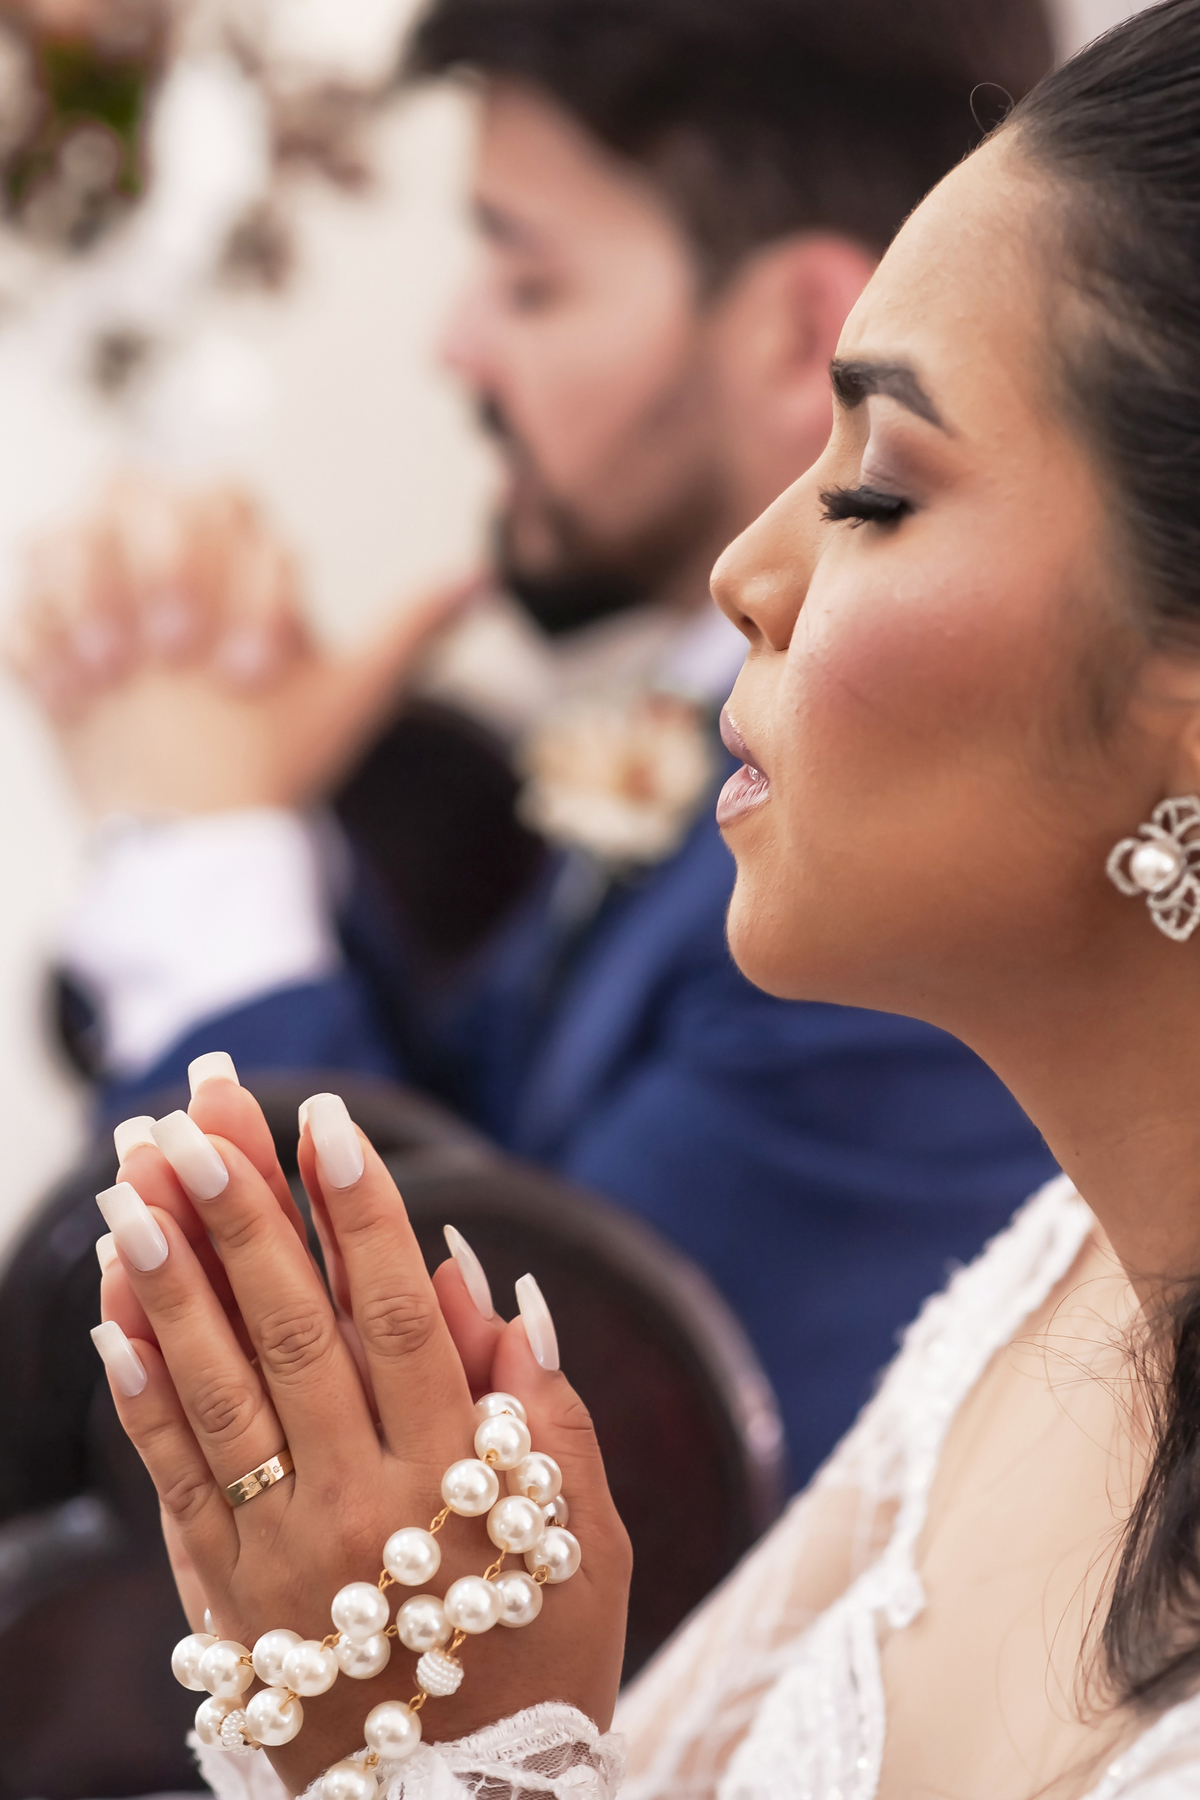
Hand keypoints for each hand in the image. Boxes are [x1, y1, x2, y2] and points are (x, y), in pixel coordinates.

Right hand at [6, 474, 484, 816]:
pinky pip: (18, 614)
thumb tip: (485, 577)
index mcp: (234, 556)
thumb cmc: (283, 758)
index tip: (247, 673)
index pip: (227, 508)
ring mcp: (95, 602)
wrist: (204, 837)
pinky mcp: (46, 649)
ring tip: (113, 673)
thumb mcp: (353, 696)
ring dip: (85, 595)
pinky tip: (71, 700)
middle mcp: (160, 561)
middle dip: (157, 567)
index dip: (238, 586)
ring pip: (61, 536)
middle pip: (135, 493)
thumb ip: (411, 629)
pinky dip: (37, 647)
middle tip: (173, 653)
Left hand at [95, 1077, 630, 1790]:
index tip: (323, 1120)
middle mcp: (366, 1505)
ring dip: (175, 1278)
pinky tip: (112, 1310)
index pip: (397, 1316)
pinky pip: (176, 1480)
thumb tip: (482, 1278)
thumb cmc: (541, 1654)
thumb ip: (542, 1405)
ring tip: (135, 1181)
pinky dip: (142, 1392)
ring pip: (222, 1392)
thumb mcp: (585, 1534)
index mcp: (461, 1478)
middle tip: (200, 1113)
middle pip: (296, 1331)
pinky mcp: (227, 1599)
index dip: (358, 1213)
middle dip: (246, 1211)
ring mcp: (285, 1556)